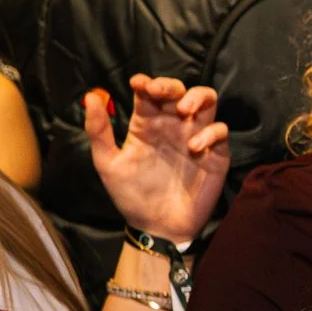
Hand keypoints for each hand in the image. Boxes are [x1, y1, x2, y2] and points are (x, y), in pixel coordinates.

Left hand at [86, 75, 228, 248]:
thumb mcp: (108, 163)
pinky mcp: (215, 154)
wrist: (156, 227)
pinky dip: (210, 132)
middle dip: (171, 85)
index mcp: (147, 124)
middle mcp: (173, 125)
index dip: (147, 83)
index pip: (150, 92)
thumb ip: (99, 131)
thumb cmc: (131, 196)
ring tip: (184, 109)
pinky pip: (221, 131)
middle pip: (180, 90)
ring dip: (197, 97)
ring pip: (207, 101)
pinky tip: (194, 147)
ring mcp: (196, 137)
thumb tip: (91, 96)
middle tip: (160, 93)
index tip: (138, 84)